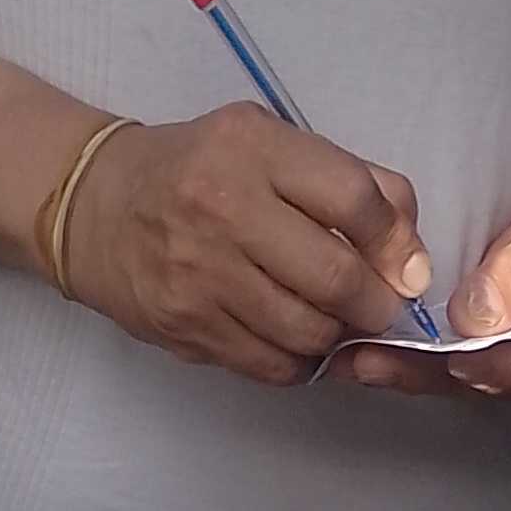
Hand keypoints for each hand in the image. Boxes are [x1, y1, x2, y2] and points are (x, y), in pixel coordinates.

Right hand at [60, 107, 433, 382]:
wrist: (99, 208)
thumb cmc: (201, 172)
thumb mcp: (269, 145)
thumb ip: (348, 181)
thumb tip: (411, 255)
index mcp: (252, 149)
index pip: (354, 200)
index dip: (396, 243)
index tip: (406, 266)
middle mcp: (222, 207)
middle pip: (337, 279)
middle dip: (375, 304)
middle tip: (376, 306)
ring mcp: (200, 273)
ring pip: (309, 333)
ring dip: (337, 336)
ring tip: (332, 319)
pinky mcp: (187, 326)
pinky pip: (274, 366)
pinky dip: (300, 361)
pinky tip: (294, 338)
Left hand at [326, 169, 510, 400]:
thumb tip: (476, 314)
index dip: (491, 367)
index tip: (447, 356)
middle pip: (485, 384)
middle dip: (422, 375)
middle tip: (362, 360)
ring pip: (459, 382)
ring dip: (403, 372)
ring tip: (347, 357)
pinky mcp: (494, 362)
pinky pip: (449, 369)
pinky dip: (406, 360)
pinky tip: (361, 350)